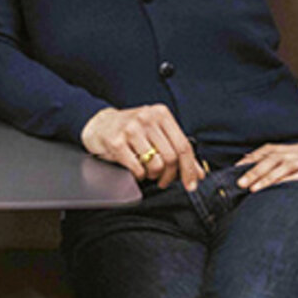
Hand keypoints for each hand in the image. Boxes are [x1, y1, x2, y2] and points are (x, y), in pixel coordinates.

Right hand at [80, 104, 204, 190]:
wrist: (100, 124)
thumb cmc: (131, 129)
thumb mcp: (156, 133)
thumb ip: (177, 150)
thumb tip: (198, 172)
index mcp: (161, 114)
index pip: (183, 145)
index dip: (190, 168)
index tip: (191, 183)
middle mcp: (147, 118)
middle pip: (171, 157)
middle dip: (170, 175)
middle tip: (164, 180)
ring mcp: (131, 129)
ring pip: (156, 164)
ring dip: (154, 175)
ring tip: (148, 172)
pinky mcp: (117, 141)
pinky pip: (137, 168)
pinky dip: (140, 175)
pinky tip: (136, 170)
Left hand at [236, 136, 297, 192]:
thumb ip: (291, 160)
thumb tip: (273, 171)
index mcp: (293, 148)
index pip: (266, 151)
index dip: (250, 159)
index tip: (235, 168)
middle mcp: (297, 152)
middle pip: (269, 160)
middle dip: (252, 171)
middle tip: (237, 183)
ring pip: (280, 168)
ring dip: (264, 178)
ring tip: (251, 189)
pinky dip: (286, 182)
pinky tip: (277, 189)